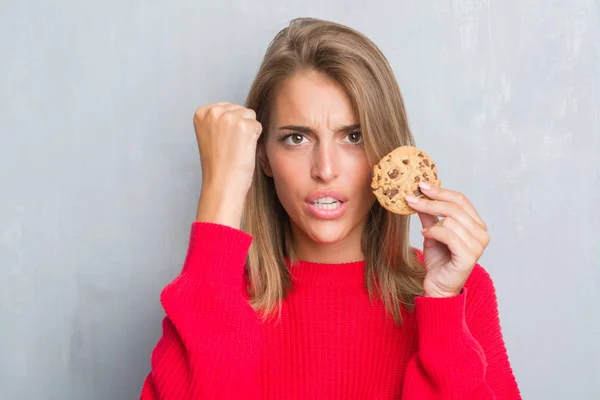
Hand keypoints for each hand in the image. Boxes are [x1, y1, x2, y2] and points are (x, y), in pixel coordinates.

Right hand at [193, 102, 262, 227]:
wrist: (222, 184)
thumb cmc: (218, 165)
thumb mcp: (210, 135)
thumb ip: (219, 120)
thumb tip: (237, 111)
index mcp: (202, 112)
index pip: (227, 107)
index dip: (230, 126)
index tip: (222, 141)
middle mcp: (214, 111)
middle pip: (240, 109)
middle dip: (240, 127)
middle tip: (230, 147)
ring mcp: (230, 117)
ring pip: (250, 116)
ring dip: (248, 132)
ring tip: (236, 148)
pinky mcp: (245, 125)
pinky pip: (258, 126)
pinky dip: (255, 139)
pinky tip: (243, 150)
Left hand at [405, 182, 489, 297]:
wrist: (438, 287)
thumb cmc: (438, 261)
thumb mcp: (432, 232)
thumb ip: (429, 215)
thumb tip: (419, 194)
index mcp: (476, 224)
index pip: (460, 199)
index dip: (440, 191)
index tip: (420, 185)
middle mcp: (481, 233)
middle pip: (455, 207)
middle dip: (430, 202)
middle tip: (411, 199)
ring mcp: (478, 245)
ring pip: (451, 220)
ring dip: (431, 223)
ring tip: (424, 232)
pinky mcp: (469, 256)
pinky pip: (448, 234)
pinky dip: (434, 233)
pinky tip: (426, 236)